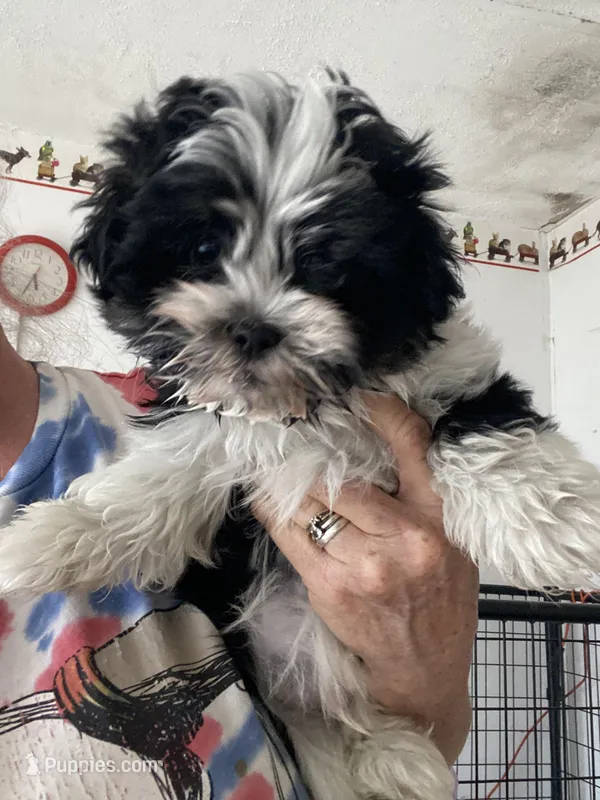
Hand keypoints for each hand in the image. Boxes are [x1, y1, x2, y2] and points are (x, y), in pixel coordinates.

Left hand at [254, 394, 477, 763]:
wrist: (425, 671)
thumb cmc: (442, 603)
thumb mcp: (454, 545)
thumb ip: (424, 500)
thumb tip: (380, 450)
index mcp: (438, 520)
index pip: (413, 449)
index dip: (384, 413)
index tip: (361, 392)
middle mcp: (404, 538)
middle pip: (343, 477)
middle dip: (312, 454)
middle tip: (288, 427)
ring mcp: (364, 564)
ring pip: (310, 504)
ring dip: (285, 481)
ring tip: (266, 458)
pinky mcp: (331, 586)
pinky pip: (291, 535)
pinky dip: (274, 511)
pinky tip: (263, 495)